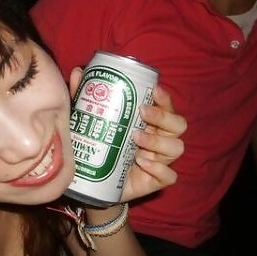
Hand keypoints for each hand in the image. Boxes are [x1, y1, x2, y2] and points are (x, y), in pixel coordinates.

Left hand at [68, 69, 186, 202]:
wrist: (94, 184)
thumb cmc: (98, 147)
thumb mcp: (90, 121)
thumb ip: (85, 98)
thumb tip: (79, 71)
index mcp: (150, 123)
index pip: (166, 106)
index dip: (164, 98)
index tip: (154, 90)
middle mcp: (160, 139)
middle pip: (178, 125)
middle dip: (163, 117)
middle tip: (142, 113)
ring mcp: (160, 161)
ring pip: (176, 148)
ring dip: (158, 142)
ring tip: (136, 138)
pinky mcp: (155, 181)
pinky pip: (169, 176)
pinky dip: (159, 169)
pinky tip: (142, 162)